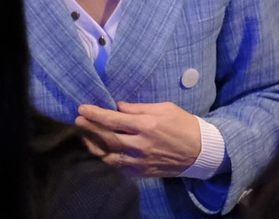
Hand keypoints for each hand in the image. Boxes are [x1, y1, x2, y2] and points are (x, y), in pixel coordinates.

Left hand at [76, 101, 202, 177]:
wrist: (201, 151)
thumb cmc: (184, 124)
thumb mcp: (165, 108)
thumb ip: (139, 108)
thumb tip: (119, 107)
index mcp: (146, 125)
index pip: (114, 119)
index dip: (95, 114)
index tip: (82, 109)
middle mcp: (141, 144)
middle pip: (107, 138)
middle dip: (90, 129)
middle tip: (78, 121)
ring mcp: (140, 160)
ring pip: (109, 156)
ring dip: (94, 147)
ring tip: (85, 138)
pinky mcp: (142, 172)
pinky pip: (119, 168)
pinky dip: (107, 161)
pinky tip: (101, 154)